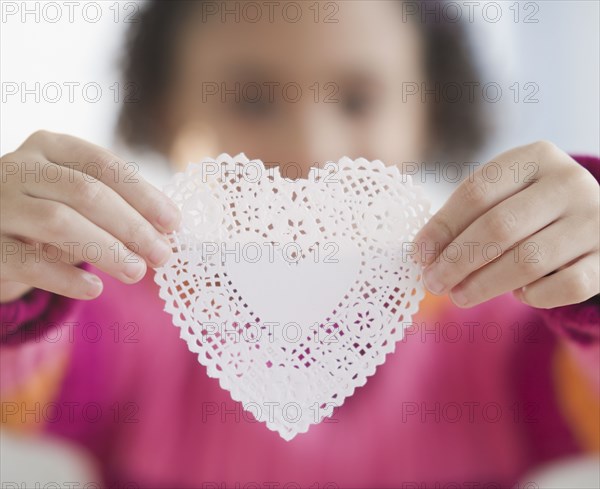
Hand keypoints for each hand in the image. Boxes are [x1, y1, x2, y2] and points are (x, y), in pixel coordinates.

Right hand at [0, 131, 180, 302]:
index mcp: (50, 147)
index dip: (143, 195)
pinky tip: (94, 288)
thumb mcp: (76, 199)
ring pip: (59, 222)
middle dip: (132, 226)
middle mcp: (19, 168)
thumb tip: (166, 233)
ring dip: (106, 249)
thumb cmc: (45, 214)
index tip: (173, 223)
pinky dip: (65, 277)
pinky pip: (28, 262)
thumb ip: (116, 206)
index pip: (104, 165)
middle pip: (86, 192)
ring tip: (137, 272)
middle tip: (162, 255)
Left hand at [413, 141, 598, 308]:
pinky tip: (519, 294)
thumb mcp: (504, 194)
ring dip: (484, 284)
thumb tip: (425, 254)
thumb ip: (468, 216)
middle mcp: (569, 183)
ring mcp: (595, 220)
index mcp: (535, 157)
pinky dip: (535, 296)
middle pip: (499, 228)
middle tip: (433, 282)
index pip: (477, 192)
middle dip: (457, 261)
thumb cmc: (531, 207)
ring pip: (529, 261)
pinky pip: (565, 286)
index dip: (442, 227)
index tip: (419, 255)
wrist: (595, 217)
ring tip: (459, 295)